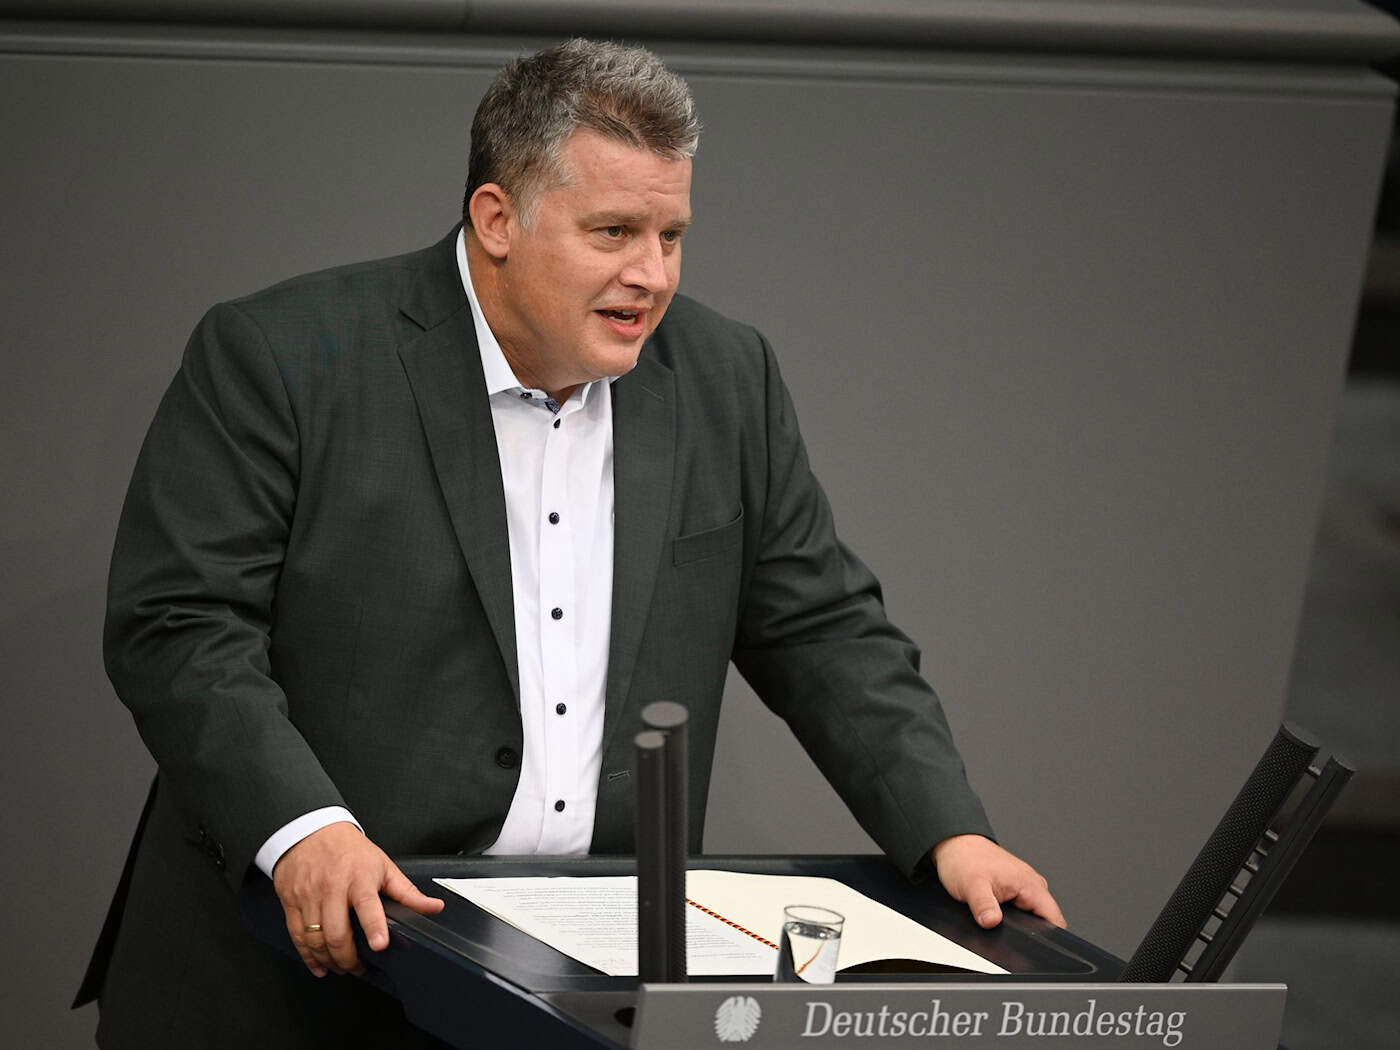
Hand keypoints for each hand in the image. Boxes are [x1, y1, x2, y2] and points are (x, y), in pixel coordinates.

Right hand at [272, 821, 444, 977]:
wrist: (311, 831)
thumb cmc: (349, 850)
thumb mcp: (383, 866)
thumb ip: (408, 892)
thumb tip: (434, 907)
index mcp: (359, 878)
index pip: (368, 905)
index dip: (375, 926)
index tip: (379, 944)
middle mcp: (332, 888)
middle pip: (337, 933)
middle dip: (348, 959)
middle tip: (359, 968)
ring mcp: (309, 897)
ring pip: (316, 939)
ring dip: (329, 961)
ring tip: (341, 968)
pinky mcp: (292, 902)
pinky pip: (298, 936)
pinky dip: (308, 956)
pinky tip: (319, 964)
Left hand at [931, 834, 1065, 929]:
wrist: (955, 844)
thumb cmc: (965, 858)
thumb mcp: (972, 885)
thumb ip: (984, 905)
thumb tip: (992, 922)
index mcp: (1031, 884)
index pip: (1054, 918)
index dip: (1049, 937)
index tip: (1033, 946)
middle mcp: (1032, 885)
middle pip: (1044, 921)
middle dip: (1030, 933)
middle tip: (1007, 933)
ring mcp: (1024, 887)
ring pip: (1031, 916)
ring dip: (1019, 924)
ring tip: (998, 919)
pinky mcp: (1014, 889)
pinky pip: (1020, 909)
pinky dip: (1011, 916)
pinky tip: (996, 914)